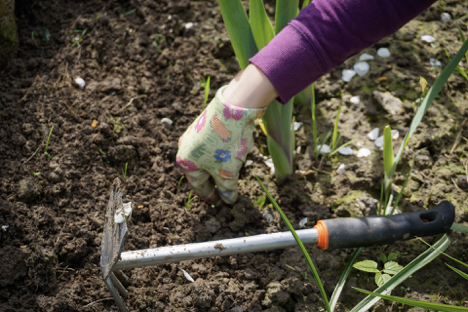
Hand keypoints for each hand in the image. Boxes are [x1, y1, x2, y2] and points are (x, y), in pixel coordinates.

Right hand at [176, 86, 264, 204]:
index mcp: (186, 163)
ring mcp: (193, 135)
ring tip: (233, 171)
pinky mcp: (204, 125)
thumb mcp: (228, 172)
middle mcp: (185, 149)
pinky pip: (211, 146)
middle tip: (227, 190)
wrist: (233, 108)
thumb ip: (227, 189)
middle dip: (216, 181)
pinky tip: (233, 153)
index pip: (199, 187)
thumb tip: (228, 200)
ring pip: (207, 158)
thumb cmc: (226, 143)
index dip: (212, 197)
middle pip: (202, 172)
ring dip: (219, 167)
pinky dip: (221, 154)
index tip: (222, 203)